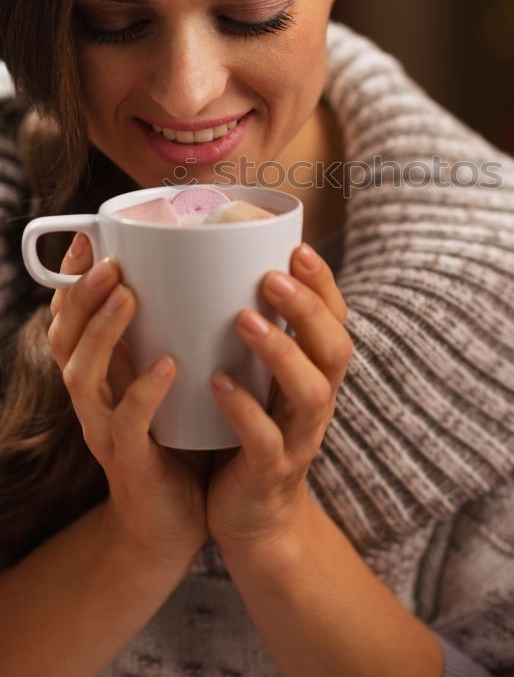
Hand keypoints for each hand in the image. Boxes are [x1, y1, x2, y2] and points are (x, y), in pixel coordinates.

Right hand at [48, 233, 208, 566]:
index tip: (89, 237)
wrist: (172, 521)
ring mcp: (104, 430)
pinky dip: (144, 392)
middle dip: (82, 296)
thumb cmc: (177, 436)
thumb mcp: (166, 377)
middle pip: (64, 339)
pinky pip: (128, 425)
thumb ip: (172, 334)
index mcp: (101, 372)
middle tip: (109, 261)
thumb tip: (206, 272)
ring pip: (82, 376)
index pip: (71, 317)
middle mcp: (93, 396)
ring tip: (127, 297)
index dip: (73, 279)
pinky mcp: (129, 462)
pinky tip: (167, 365)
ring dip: (102, 333)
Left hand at [206, 243, 351, 553]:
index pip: (336, 321)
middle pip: (335, 350)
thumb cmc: (252, 434)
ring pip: (309, 393)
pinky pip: (264, 442)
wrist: (256, 521)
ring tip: (245, 320)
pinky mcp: (270, 473)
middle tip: (272, 276)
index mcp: (317, 375)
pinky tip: (218, 383)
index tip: (298, 248)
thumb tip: (223, 270)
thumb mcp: (265, 383)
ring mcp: (298, 439)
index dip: (324, 285)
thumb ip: (259, 338)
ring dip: (281, 353)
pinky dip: (243, 410)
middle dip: (308, 310)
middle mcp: (317, 403)